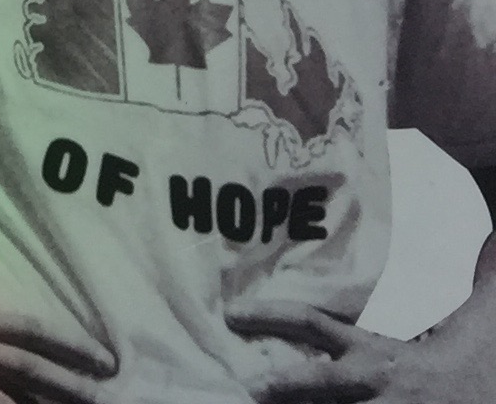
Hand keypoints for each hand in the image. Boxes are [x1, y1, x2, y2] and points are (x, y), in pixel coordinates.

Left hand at [225, 300, 484, 403]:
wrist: (469, 385)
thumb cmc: (408, 369)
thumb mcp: (373, 352)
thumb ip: (332, 351)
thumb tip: (275, 345)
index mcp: (363, 351)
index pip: (310, 321)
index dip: (269, 314)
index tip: (231, 313)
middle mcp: (371, 379)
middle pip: (318, 379)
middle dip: (285, 385)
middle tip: (249, 387)